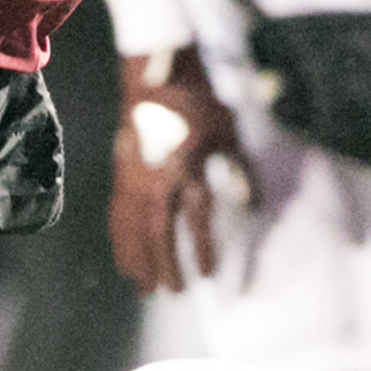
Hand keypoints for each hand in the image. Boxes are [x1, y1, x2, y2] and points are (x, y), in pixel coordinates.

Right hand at [108, 46, 247, 294]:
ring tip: (143, 288)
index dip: (201, 250)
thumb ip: (240, 171)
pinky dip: (120, 240)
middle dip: (165, 265)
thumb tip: (253, 207)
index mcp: (189, 167)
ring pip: (133, 228)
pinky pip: (118, 214)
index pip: (196, 219)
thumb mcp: (229, 134)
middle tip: (171, 293)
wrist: (158, 77)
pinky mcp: (121, 173)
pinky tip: (123, 258)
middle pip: (159, 232)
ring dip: (138, 260)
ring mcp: (135, 177)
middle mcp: (159, 178)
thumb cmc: (201, 104)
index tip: (208, 275)